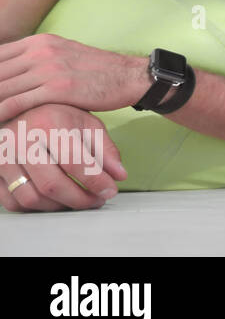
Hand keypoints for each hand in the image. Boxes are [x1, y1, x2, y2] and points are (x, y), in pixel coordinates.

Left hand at [0, 34, 147, 122]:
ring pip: (0, 88)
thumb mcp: (65, 56)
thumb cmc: (98, 72)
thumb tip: (11, 75)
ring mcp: (49, 68)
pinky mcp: (58, 88)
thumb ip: (37, 61)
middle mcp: (41, 50)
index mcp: (40, 41)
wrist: (132, 76)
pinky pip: (16, 103)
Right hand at [0, 104, 126, 212]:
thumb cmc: (57, 117)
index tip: (111, 190)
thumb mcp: (86, 124)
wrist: (21, 110)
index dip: (96, 182)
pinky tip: (55, 201)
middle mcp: (20, 141)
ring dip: (60, 206)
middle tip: (98, 201)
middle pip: (52, 185)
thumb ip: (105, 149)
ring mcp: (2, 158)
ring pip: (31, 198)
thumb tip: (119, 175)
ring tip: (79, 200)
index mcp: (48, 124)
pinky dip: (37, 207)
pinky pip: (12, 201)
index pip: (75, 162)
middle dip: (80, 199)